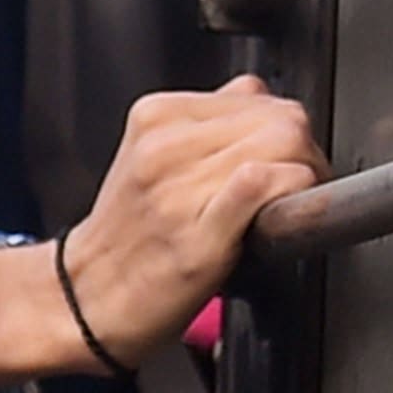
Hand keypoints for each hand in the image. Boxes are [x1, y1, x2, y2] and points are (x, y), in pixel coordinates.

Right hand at [0, 77, 324, 392]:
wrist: (85, 299)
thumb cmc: (127, 236)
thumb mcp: (148, 155)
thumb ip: (203, 121)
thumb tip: (258, 93)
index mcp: (154, 116)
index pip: (255, 92)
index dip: (283, 124)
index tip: (284, 155)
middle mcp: (164, 147)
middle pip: (278, 116)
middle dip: (304, 148)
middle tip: (299, 181)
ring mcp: (178, 190)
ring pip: (281, 144)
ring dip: (306, 174)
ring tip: (290, 201)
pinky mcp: (198, 234)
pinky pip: (264, 184)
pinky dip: (291, 192)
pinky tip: (280, 214)